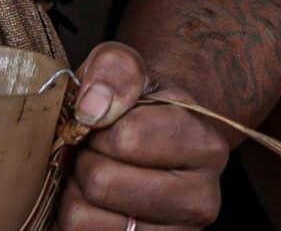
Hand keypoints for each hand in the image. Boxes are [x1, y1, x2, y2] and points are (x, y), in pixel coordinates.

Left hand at [57, 41, 229, 229]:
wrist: (154, 137)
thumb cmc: (137, 102)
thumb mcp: (127, 66)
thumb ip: (115, 69)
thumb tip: (91, 110)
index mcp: (205, 147)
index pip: (125, 137)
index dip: (97, 124)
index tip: (104, 121)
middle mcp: (202, 202)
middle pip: (102, 183)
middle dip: (84, 159)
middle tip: (95, 150)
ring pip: (85, 220)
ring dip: (75, 192)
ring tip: (96, 174)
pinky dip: (75, 218)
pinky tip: (93, 202)